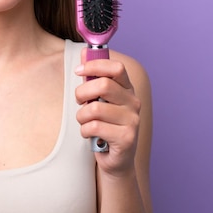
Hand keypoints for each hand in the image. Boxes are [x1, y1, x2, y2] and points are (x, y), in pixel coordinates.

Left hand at [74, 48, 141, 177]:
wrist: (115, 160)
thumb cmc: (103, 126)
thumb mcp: (97, 99)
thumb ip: (91, 77)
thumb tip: (85, 52)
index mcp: (127, 90)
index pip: (116, 68)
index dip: (95, 65)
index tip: (79, 70)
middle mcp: (133, 103)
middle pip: (103, 85)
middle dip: (82, 93)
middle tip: (79, 102)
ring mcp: (132, 121)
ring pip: (95, 108)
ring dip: (81, 116)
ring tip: (85, 122)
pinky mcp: (126, 138)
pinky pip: (94, 127)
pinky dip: (85, 131)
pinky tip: (89, 134)